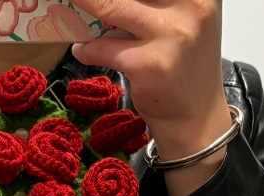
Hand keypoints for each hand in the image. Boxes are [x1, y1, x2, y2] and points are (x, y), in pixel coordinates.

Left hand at [72, 0, 232, 195]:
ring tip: (69, 6)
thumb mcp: (180, 19)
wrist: (194, 115)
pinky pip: (102, 48)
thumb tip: (101, 0)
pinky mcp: (146, 64)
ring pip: (110, 7)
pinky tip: (82, 49)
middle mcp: (191, 4)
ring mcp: (169, 34)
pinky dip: (86, 48)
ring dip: (84, 5)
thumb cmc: (182, 63)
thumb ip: (151, 3)